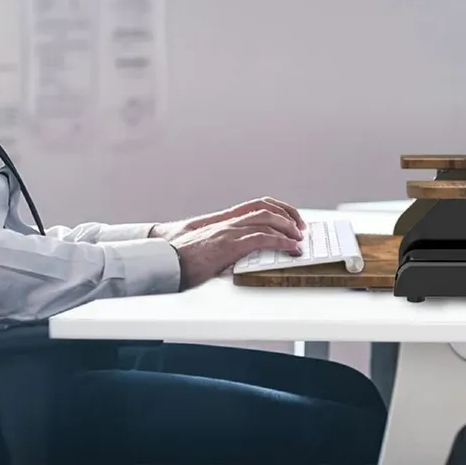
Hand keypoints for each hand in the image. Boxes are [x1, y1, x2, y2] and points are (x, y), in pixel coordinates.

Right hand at [150, 196, 305, 243]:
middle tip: (301, 229)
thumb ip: (222, 245)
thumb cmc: (180, 258)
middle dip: (288, 216)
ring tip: (299, 239)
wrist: (164, 261)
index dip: (277, 207)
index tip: (291, 217)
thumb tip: (236, 253)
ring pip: (266, 219)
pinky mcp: (229, 245)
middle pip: (265, 208)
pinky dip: (280, 242)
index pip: (256, 204)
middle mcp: (228, 221)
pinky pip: (261, 238)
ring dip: (288, 228)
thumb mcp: (205, 246)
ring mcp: (228, 231)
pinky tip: (290, 248)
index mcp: (223, 220)